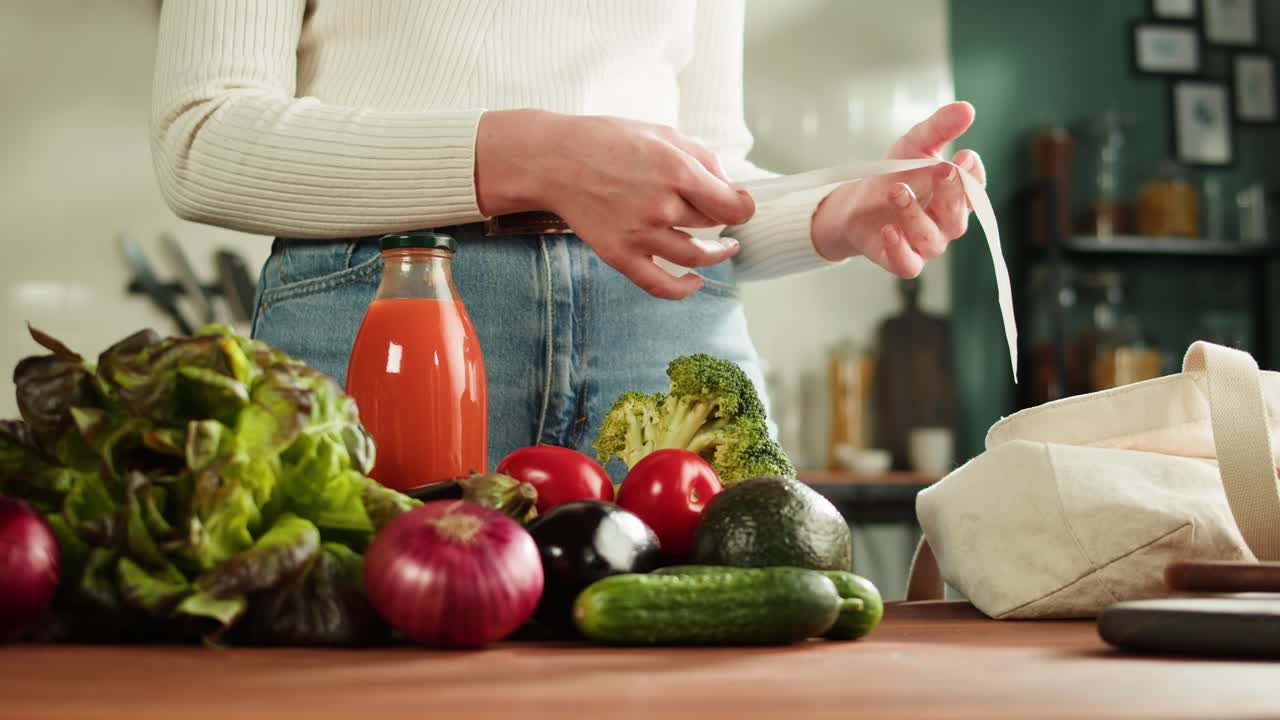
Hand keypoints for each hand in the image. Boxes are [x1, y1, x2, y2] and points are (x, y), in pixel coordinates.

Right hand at [475, 110, 754, 299]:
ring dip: (715, 254)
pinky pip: (660, 285)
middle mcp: (662, 205)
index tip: (741, 205)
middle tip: (720, 215)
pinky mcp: (620, 255)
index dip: (744, 207)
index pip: (733, 206)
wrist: (554, 160)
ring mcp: (640, 234)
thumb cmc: (607, 140)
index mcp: (677, 170)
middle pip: (711, 225)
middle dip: (720, 219)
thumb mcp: (662, 133)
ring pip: (695, 256)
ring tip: (723, 248)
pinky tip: (695, 281)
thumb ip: (701, 157)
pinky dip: (683, 289)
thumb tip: (729, 186)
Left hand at [809, 101, 986, 277]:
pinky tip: (888, 229)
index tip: (965, 156)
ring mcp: (926, 245)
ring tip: (896, 190)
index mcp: (956, 195)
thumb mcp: (914, 145)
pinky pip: (908, 265)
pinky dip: (899, 249)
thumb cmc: (894, 174)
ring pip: (931, 238)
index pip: (974, 188)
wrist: (857, 203)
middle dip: (950, 193)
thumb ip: (939, 128)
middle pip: (957, 215)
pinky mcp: (902, 261)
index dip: (972, 175)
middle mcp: (947, 223)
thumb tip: (967, 108)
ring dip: (914, 214)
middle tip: (941, 169)